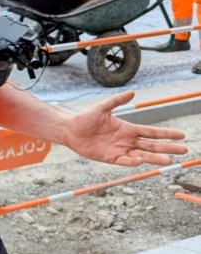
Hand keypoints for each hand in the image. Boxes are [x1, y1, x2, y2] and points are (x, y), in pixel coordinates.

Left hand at [64, 91, 186, 165]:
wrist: (70, 130)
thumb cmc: (85, 118)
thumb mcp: (102, 107)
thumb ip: (116, 101)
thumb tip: (132, 92)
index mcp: (128, 128)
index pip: (151, 132)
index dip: (166, 134)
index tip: (181, 135)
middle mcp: (127, 141)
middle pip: (152, 145)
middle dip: (167, 148)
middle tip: (183, 151)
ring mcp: (120, 150)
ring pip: (142, 155)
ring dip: (154, 158)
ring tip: (168, 161)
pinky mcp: (110, 158)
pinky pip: (124, 161)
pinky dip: (133, 161)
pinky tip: (141, 160)